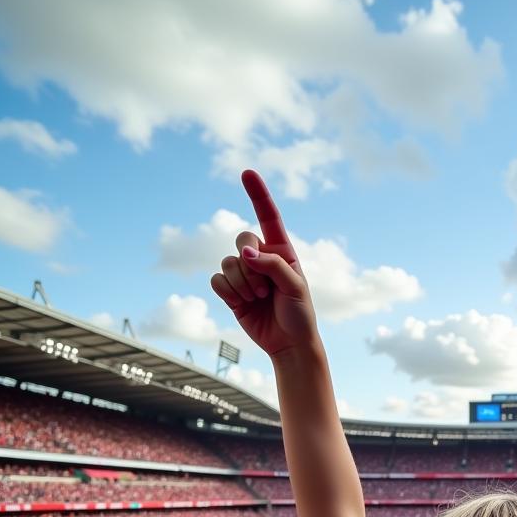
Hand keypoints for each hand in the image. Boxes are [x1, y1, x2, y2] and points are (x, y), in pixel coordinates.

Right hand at [210, 170, 319, 356]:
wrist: (289, 344)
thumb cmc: (300, 315)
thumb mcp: (295, 288)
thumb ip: (273, 266)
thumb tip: (243, 253)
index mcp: (281, 252)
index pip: (268, 217)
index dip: (258, 194)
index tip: (247, 172)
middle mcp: (261, 258)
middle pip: (241, 238)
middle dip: (250, 264)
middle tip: (265, 289)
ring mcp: (244, 274)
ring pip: (227, 262)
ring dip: (242, 283)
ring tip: (259, 299)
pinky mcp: (231, 291)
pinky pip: (217, 280)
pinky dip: (228, 292)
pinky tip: (242, 304)